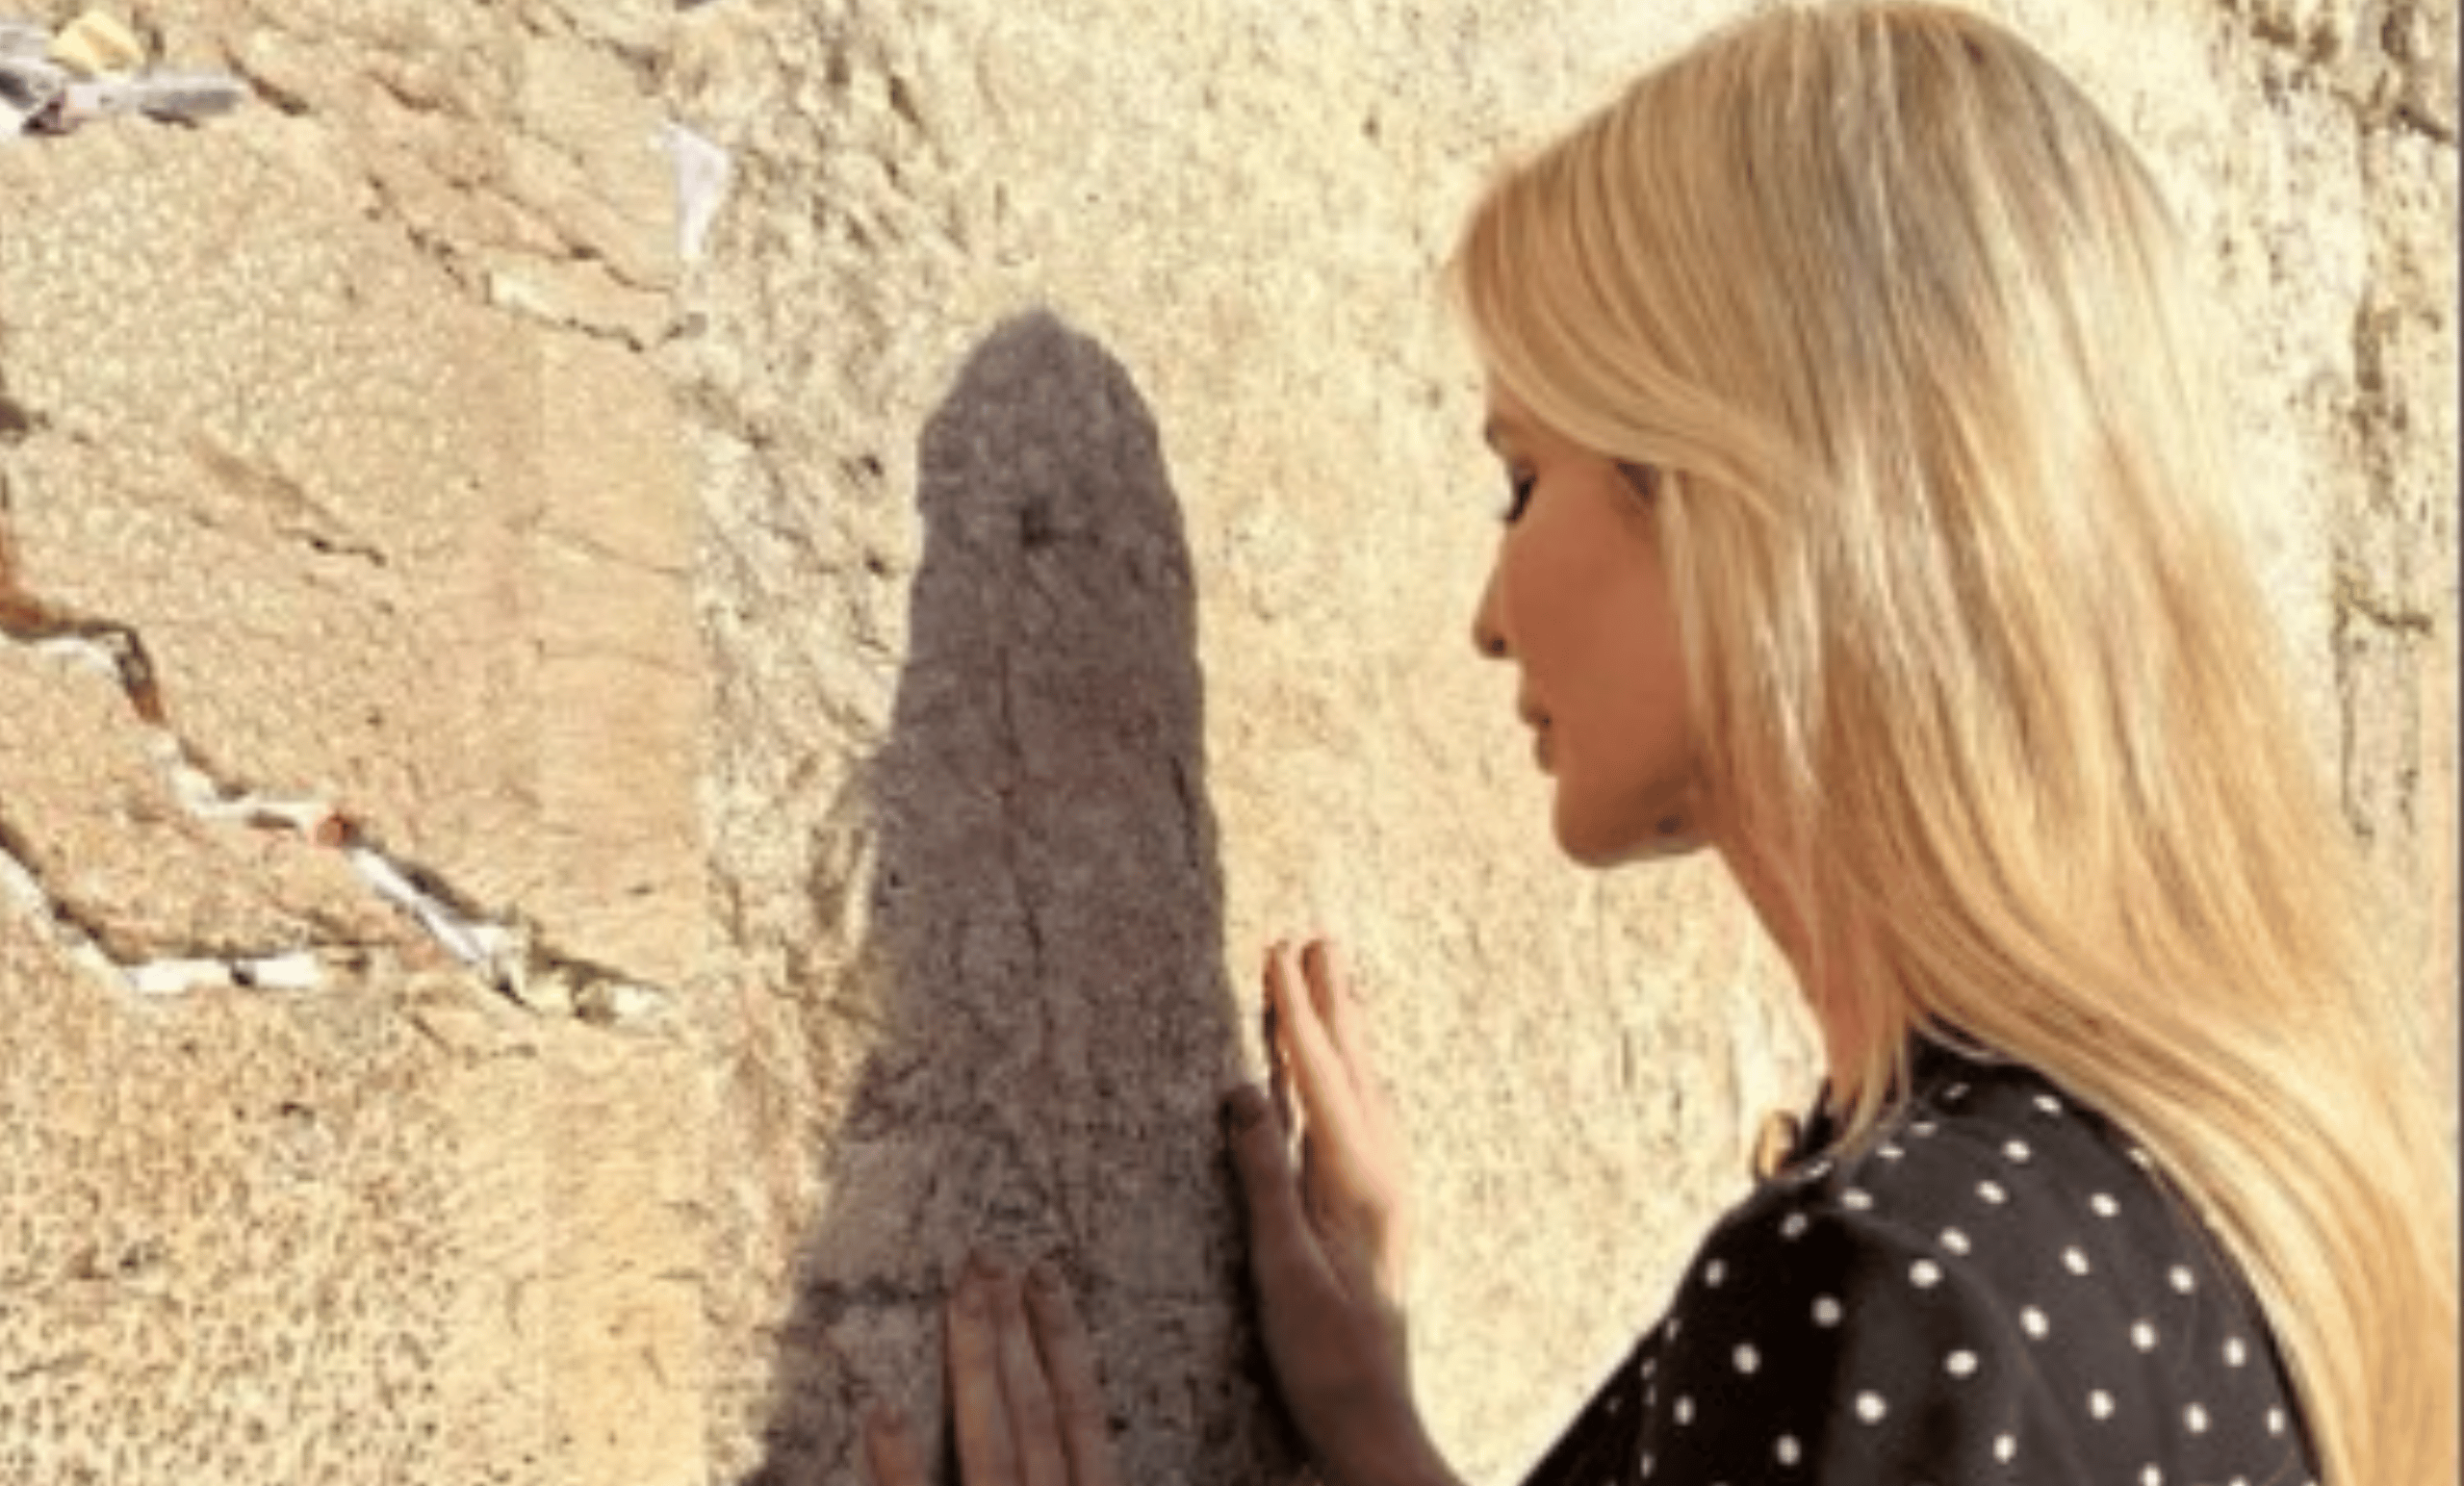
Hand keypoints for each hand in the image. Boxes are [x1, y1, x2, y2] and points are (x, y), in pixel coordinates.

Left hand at [865, 1252, 1119, 1485]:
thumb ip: (1075, 1473)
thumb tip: (1058, 1402)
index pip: (1080, 1410)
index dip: (1062, 1337)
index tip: (1043, 1272)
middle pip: (1032, 1409)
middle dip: (1013, 1328)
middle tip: (988, 1256)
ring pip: (992, 1442)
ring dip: (975, 1364)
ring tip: (960, 1296)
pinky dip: (901, 1463)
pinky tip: (884, 1412)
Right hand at [1223, 939, 1457, 1485]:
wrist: (1374, 1414)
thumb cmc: (1324, 1351)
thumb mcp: (1281, 1266)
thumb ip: (1264, 1176)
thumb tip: (1243, 1090)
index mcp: (1358, 1178)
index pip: (1321, 1074)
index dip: (1296, 1012)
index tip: (1277, 952)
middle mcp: (1383, 1173)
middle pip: (1356, 1068)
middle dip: (1332, 1002)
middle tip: (1317, 939)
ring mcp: (1389, 1190)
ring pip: (1368, 1087)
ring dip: (1349, 1031)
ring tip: (1336, 981)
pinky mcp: (1382, 1210)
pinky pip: (1371, 1115)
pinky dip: (1356, 1074)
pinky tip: (1354, 1076)